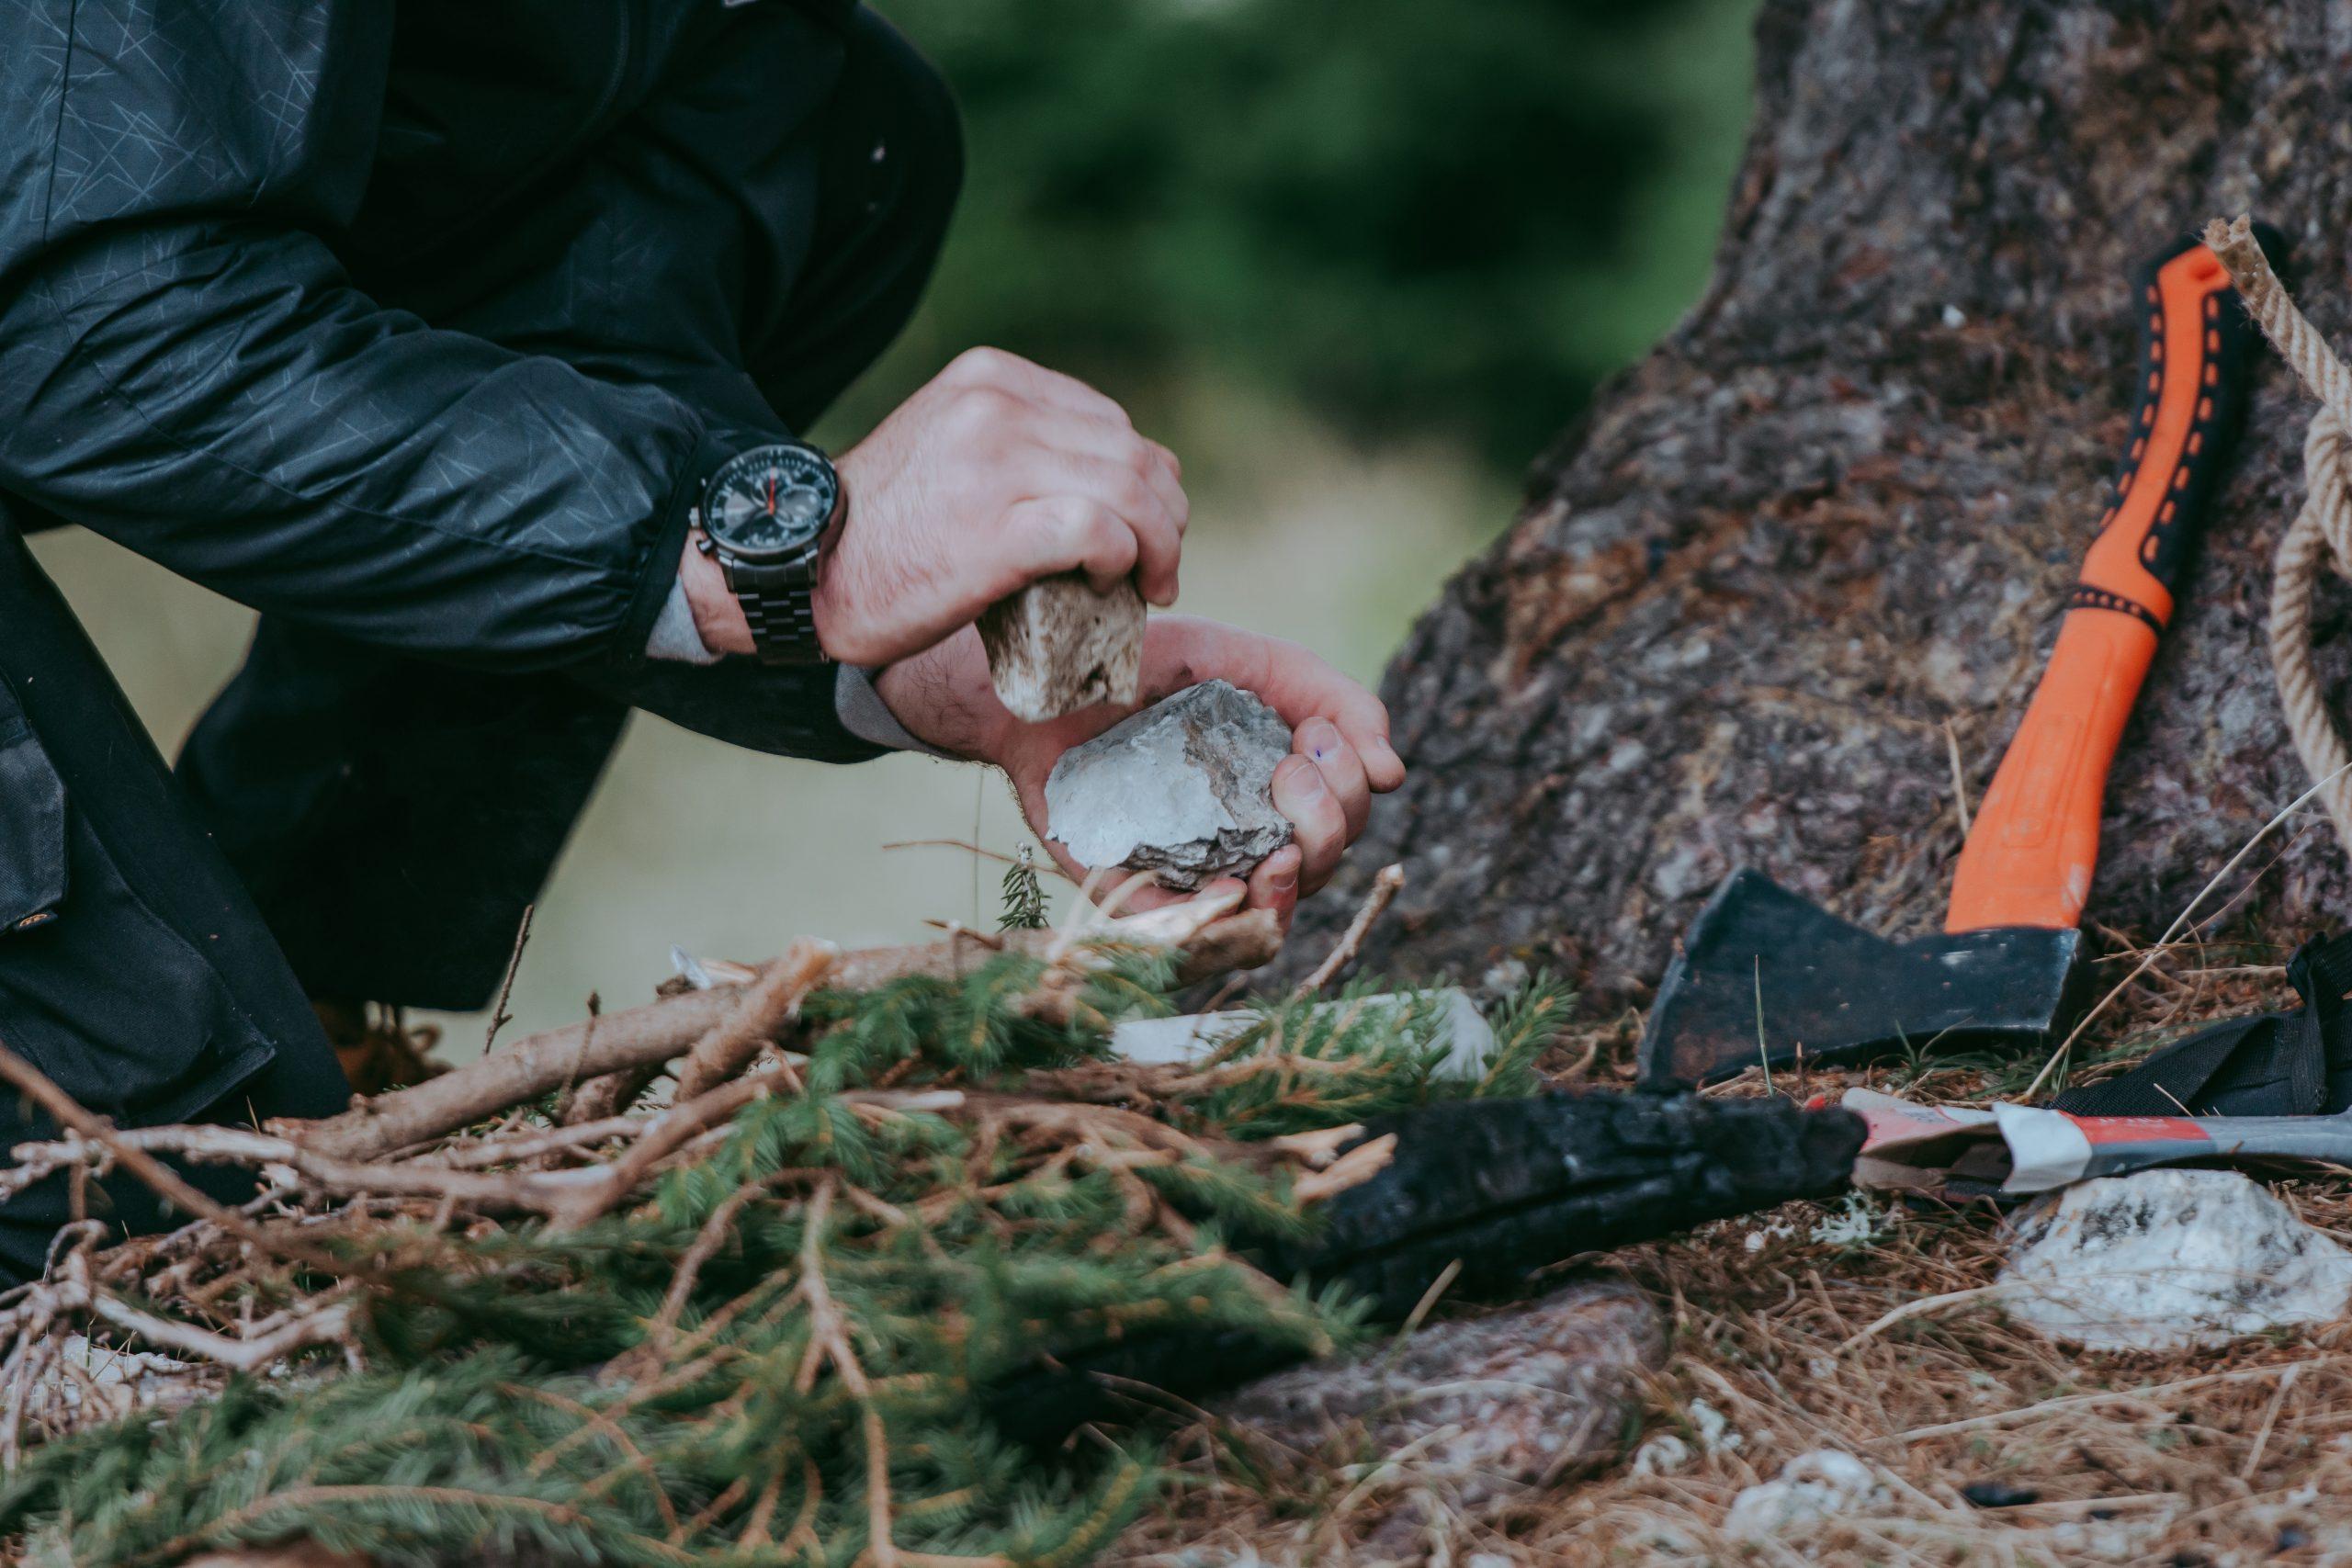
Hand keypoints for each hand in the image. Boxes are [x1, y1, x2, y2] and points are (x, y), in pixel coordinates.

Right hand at [777, 347, 1179, 667]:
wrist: (801, 566)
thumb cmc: (882, 526)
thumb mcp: (948, 444)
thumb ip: (1016, 442)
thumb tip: (1111, 478)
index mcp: (991, 379)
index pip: (1109, 422)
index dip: (1145, 479)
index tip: (1146, 527)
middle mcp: (996, 407)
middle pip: (1130, 454)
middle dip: (1165, 516)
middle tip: (1162, 566)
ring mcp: (996, 464)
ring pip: (1128, 490)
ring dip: (1158, 545)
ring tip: (1151, 584)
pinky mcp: (996, 529)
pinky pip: (1098, 531)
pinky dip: (1122, 558)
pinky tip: (1111, 584)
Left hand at [874, 616, 1404, 929]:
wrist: (1051, 679)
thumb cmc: (1156, 670)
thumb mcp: (1258, 663)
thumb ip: (1336, 699)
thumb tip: (1394, 773)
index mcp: (1281, 792)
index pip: (1349, 817)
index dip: (1350, 786)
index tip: (1315, 734)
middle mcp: (1247, 840)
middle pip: (1326, 864)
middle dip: (1330, 820)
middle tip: (1288, 766)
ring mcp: (1195, 873)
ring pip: (1277, 913)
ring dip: (1298, 874)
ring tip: (1279, 831)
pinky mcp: (1138, 896)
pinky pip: (1194, 937)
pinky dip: (1224, 922)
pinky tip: (1236, 884)